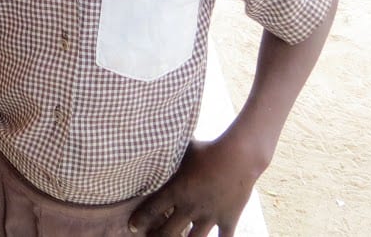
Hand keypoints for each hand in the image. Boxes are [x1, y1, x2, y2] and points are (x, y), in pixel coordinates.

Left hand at [127, 135, 265, 236]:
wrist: (238, 155)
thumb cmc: (208, 148)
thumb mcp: (183, 150)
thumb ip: (170, 154)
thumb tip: (154, 142)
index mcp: (176, 190)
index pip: (151, 210)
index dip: (140, 220)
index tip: (132, 226)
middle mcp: (191, 207)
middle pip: (168, 232)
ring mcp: (210, 216)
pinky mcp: (228, 219)